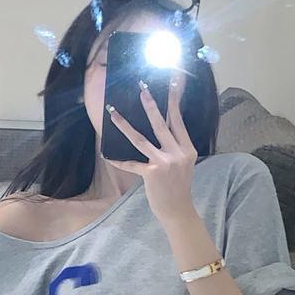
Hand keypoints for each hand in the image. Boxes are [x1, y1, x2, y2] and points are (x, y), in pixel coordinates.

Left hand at [108, 78, 197, 231]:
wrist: (178, 210)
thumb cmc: (179, 184)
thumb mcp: (184, 162)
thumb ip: (176, 144)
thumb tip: (161, 123)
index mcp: (187, 148)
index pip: (178, 120)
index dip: (173, 102)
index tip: (171, 84)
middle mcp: (177, 153)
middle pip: (160, 124)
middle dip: (150, 105)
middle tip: (141, 89)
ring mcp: (164, 163)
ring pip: (140, 139)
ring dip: (125, 125)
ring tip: (114, 113)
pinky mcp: (151, 173)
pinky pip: (131, 163)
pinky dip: (119, 160)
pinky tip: (108, 154)